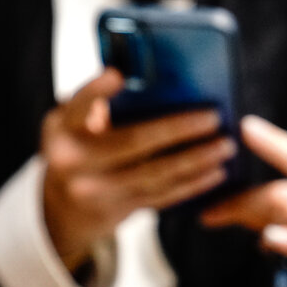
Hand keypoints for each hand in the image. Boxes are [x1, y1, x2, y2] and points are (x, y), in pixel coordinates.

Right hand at [41, 68, 235, 271]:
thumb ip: (102, 105)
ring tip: (225, 146)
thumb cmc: (81, 149)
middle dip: (178, 129)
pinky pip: (162, 196)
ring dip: (196, 159)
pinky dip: (193, 184)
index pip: (78, 105)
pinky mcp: (117, 211)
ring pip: (154, 173)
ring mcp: (94, 190)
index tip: (119, 74)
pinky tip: (216, 172)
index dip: (96, 91)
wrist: (63, 208)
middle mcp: (72, 160)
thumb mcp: (75, 125)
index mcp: (61, 128)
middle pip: (133, 141)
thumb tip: (157, 82)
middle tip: (213, 117)